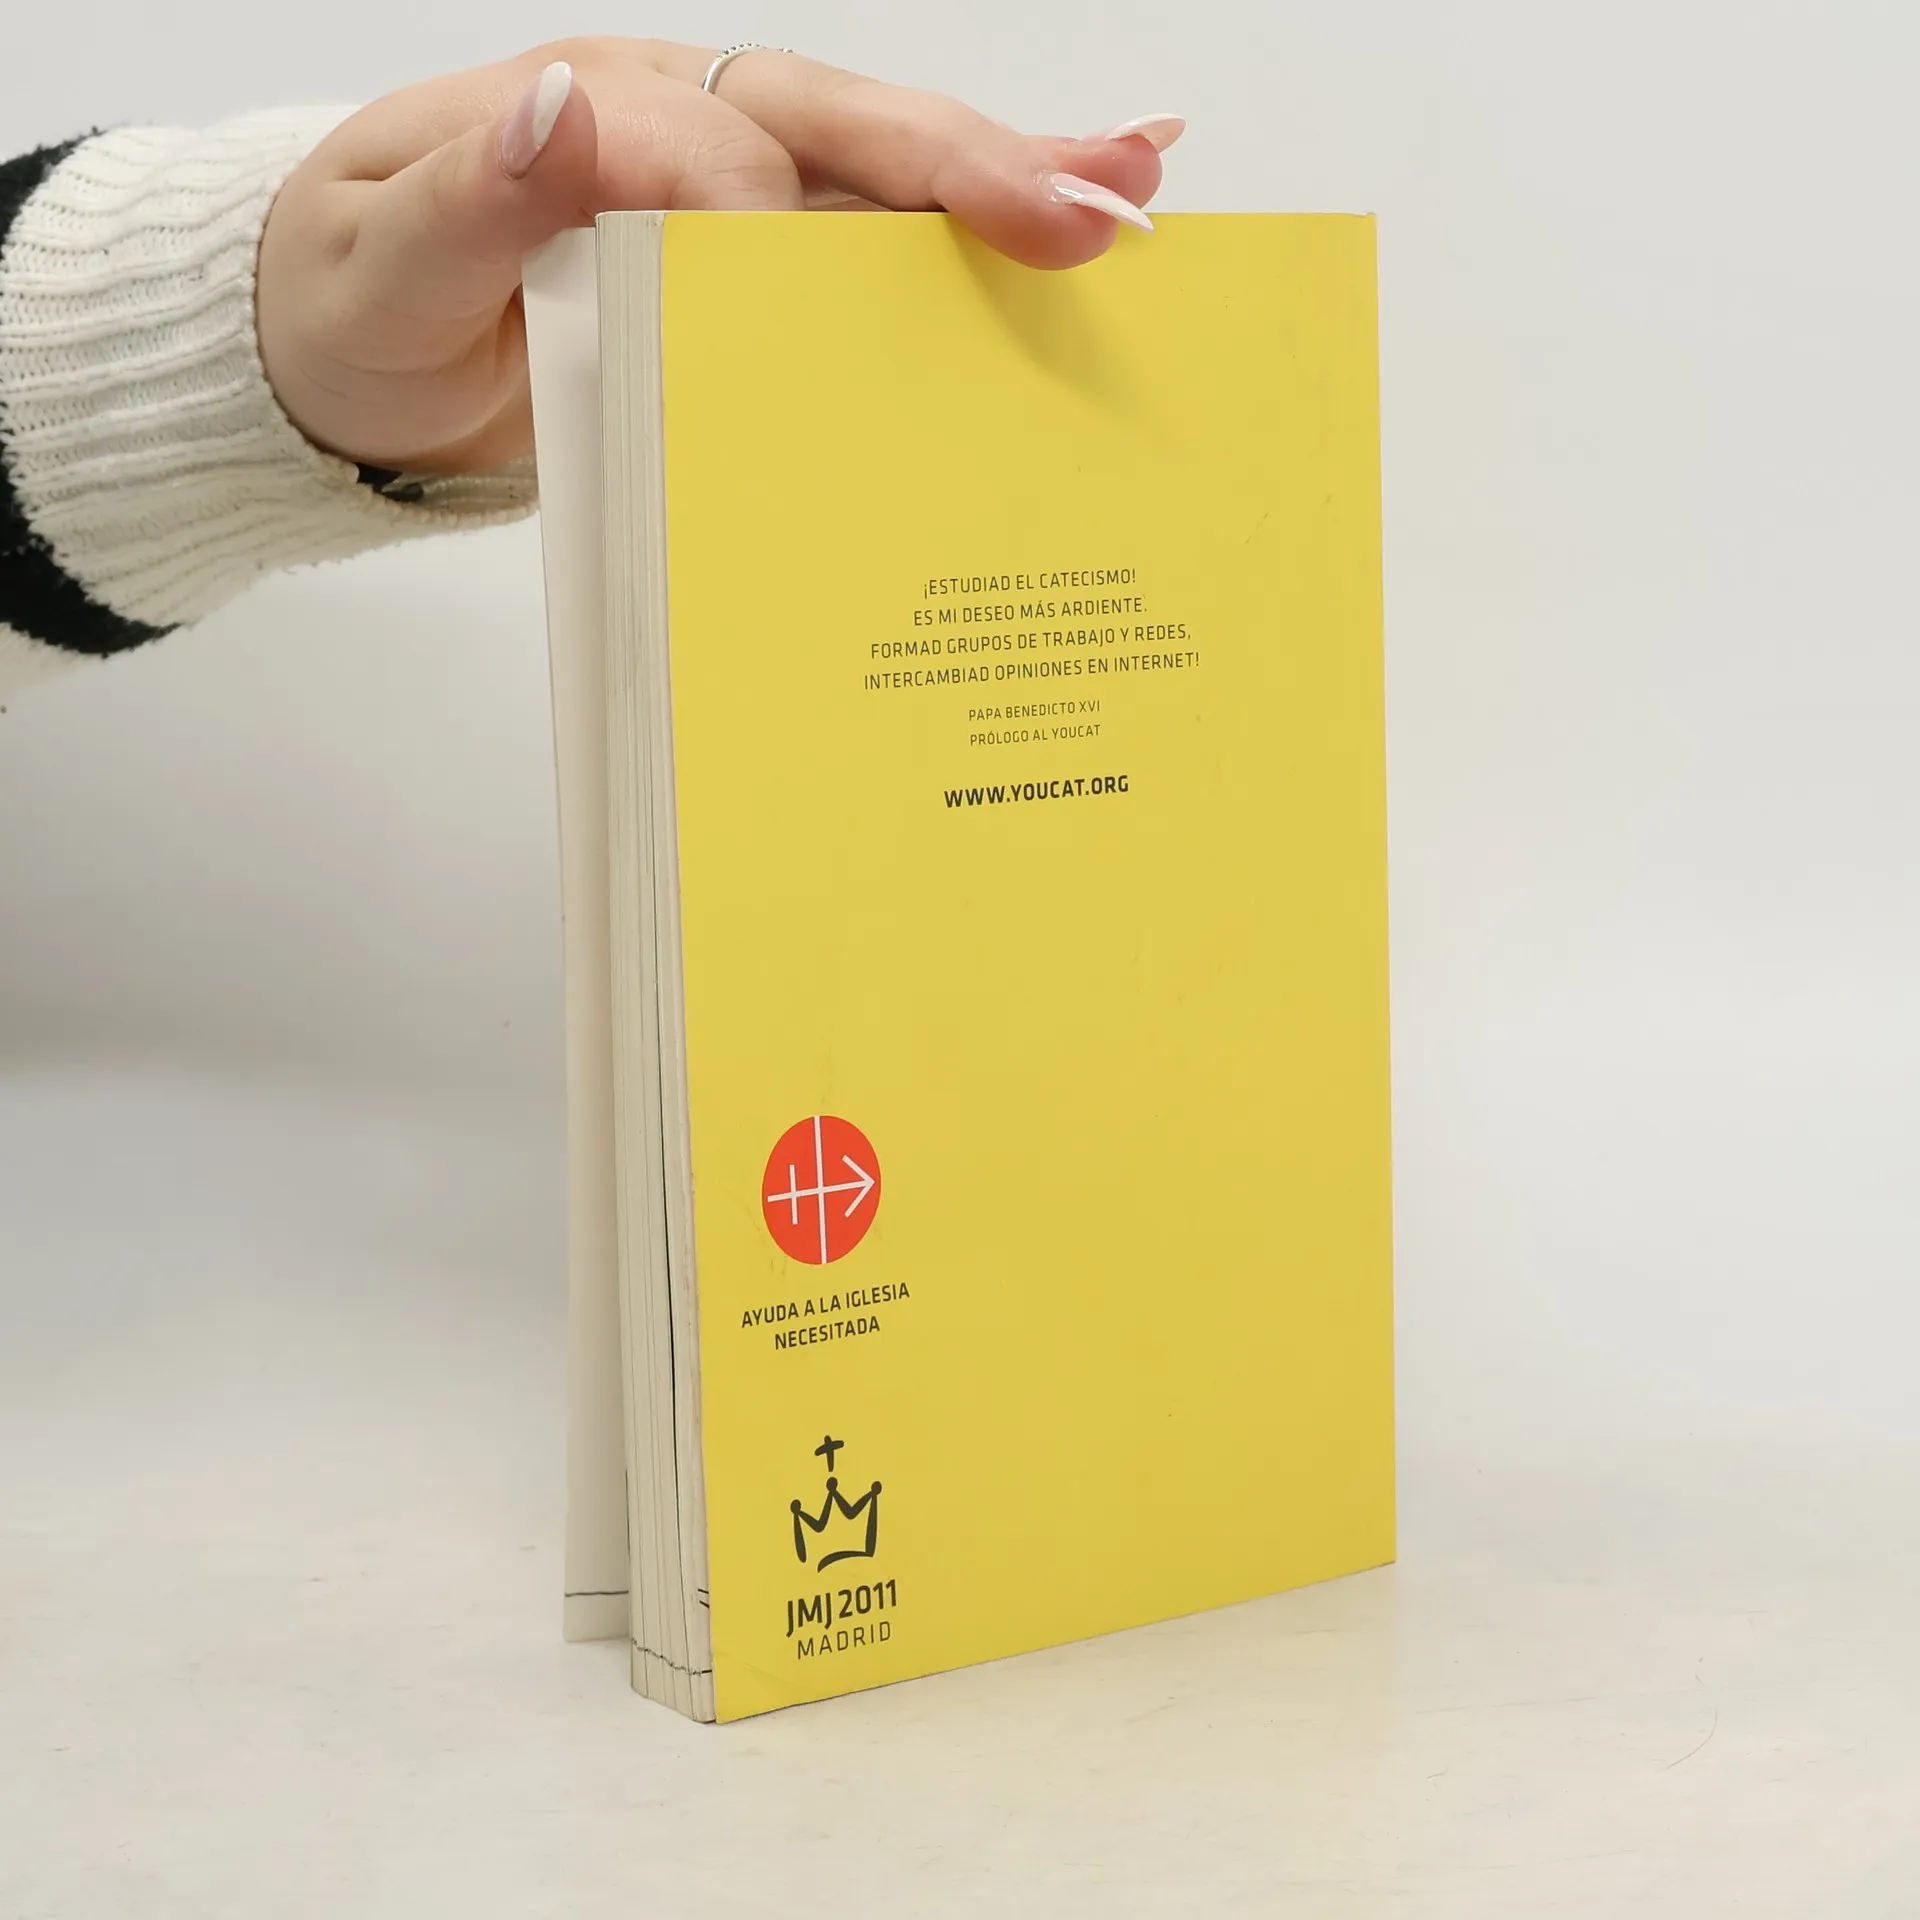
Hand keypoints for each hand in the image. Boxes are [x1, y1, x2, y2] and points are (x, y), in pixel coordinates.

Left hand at [256, 41, 1180, 474]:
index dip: (775, 197)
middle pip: (845, 127)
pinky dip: (982, 214)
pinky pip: (877, 229)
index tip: (820, 265)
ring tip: (1135, 188)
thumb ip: (468, 200)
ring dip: (1015, 176)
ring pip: (889, 168)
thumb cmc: (352, 308)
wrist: (346, 359)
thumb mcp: (379, 263)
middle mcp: (681, 131)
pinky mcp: (757, 262)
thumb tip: (562, 108)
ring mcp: (730, 192)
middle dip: (967, 167)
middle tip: (1087, 212)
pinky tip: (1084, 197)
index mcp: (588, 113)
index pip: (708, 136)